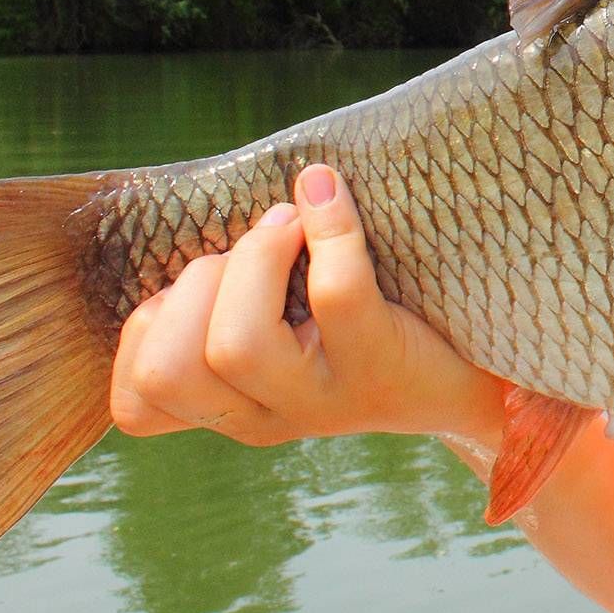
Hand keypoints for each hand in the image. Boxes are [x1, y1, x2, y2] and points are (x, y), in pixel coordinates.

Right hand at [109, 164, 506, 447]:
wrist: (476, 374)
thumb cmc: (369, 327)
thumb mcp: (286, 330)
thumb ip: (230, 298)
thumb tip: (200, 213)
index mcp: (232, 409)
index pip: (137, 406)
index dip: (143, 332)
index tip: (191, 286)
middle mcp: (269, 418)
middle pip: (174, 369)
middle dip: (196, 285)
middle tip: (259, 245)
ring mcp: (325, 401)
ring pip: (236, 344)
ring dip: (252, 260)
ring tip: (290, 228)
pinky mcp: (382, 366)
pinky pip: (337, 294)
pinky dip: (328, 228)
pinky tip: (329, 194)